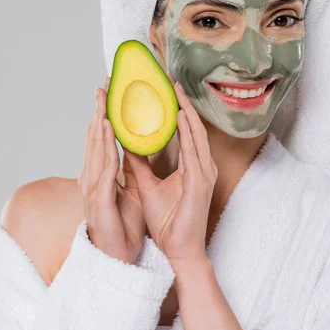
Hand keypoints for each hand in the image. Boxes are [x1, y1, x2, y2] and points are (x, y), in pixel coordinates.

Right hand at [77, 76, 145, 263]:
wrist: (118, 257)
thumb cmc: (122, 225)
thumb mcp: (131, 191)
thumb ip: (131, 169)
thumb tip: (137, 148)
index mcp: (101, 175)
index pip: (102, 140)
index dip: (104, 115)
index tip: (109, 94)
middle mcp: (93, 177)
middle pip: (95, 138)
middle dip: (99, 110)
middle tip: (102, 85)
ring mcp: (93, 187)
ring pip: (96, 147)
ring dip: (100, 121)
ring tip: (104, 99)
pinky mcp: (99, 199)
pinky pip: (103, 167)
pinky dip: (105, 145)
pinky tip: (109, 127)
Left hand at [124, 73, 217, 267]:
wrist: (178, 251)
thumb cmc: (169, 222)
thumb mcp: (147, 186)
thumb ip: (138, 164)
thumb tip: (125, 142)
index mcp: (190, 165)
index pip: (183, 130)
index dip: (174, 107)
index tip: (163, 87)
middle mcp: (200, 165)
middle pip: (191, 126)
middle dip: (181, 101)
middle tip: (169, 78)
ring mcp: (203, 172)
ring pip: (195, 133)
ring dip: (185, 110)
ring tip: (174, 89)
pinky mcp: (201, 182)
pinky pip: (194, 151)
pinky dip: (187, 132)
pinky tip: (180, 116)